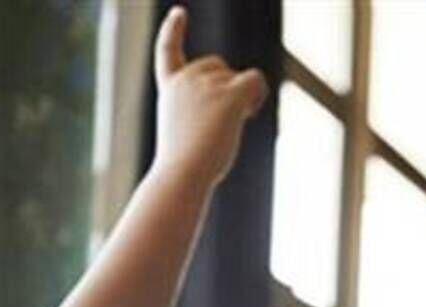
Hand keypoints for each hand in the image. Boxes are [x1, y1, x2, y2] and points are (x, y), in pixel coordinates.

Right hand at [149, 7, 267, 187]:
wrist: (182, 172)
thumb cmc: (184, 165)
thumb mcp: (186, 132)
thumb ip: (202, 114)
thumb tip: (233, 111)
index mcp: (170, 87)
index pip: (168, 51)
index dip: (173, 30)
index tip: (179, 13)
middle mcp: (186, 79)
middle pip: (217, 64)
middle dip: (227, 85)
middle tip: (224, 118)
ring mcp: (206, 84)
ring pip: (238, 75)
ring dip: (243, 95)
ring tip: (232, 121)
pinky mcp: (228, 94)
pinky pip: (255, 79)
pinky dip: (257, 94)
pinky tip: (247, 112)